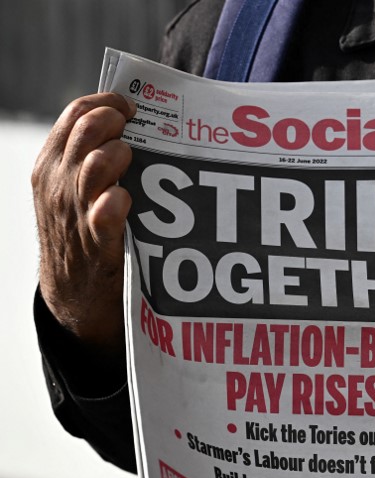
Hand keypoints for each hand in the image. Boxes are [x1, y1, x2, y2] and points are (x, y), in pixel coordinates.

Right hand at [33, 93, 135, 355]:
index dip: (108, 103)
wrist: (72, 295)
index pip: (75, 113)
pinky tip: (129, 198)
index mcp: (53, 164)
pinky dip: (120, 200)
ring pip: (96, 163)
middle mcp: (59, 183)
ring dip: (122, 156)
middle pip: (87, 130)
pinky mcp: (96, 242)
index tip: (133, 108)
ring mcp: (75, 212)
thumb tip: (132, 126)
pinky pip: (106, 211)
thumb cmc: (83, 234)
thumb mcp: (74, 191)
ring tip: (135, 163)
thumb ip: (93, 159)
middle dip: (117, 122)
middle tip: (139, 131)